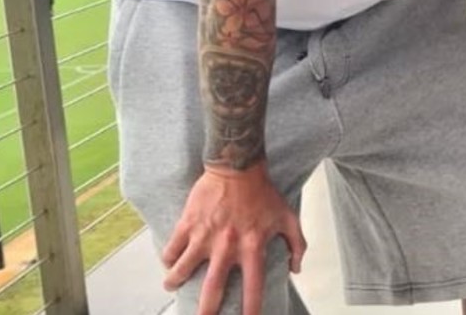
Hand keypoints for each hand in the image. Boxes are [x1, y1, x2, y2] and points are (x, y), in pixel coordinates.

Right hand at [162, 163, 305, 314]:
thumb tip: (296, 269)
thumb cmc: (264, 192)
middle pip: (212, 288)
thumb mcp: (288, 218)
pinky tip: (169, 263)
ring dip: (174, 282)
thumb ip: (297, 245)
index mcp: (253, 246)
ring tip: (171, 286)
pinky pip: (171, 248)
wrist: (238, 166)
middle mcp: (227, 246)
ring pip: (181, 270)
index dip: (252, 308)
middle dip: (206, 310)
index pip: (253, 286)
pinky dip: (168, 258)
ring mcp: (204, 236)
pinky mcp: (188, 224)